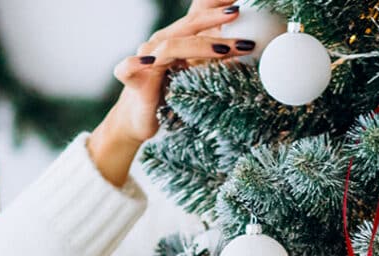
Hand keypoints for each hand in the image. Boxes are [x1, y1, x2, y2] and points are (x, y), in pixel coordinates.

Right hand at [88, 0, 241, 184]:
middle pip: (190, 25)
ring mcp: (146, 59)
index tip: (241, 3)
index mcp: (177, 37)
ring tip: (225, 51)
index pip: (198, 14)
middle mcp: (161, 42)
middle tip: (240, 18)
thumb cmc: (169, 96)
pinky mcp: (133, 80)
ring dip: (201, 46)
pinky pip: (129, 67)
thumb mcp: (196, 74)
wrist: (139, 120)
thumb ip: (215, 58)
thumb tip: (248, 48)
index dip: (216, 5)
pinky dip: (137, 62)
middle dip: (217, 21)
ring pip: (172, 45)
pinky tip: (150, 62)